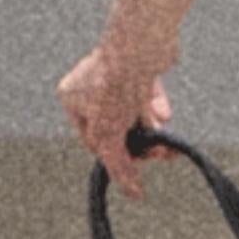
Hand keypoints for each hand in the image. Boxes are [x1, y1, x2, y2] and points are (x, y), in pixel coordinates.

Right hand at [55, 44, 176, 198]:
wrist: (141, 45)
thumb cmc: (116, 86)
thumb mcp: (111, 135)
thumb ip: (119, 165)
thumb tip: (133, 193)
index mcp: (71, 97)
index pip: (93, 139)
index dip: (115, 155)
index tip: (134, 165)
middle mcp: (90, 84)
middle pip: (117, 126)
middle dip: (139, 142)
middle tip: (158, 153)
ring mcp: (116, 73)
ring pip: (134, 112)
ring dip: (150, 128)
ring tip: (166, 141)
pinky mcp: (140, 66)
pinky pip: (148, 94)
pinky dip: (156, 106)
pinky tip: (164, 114)